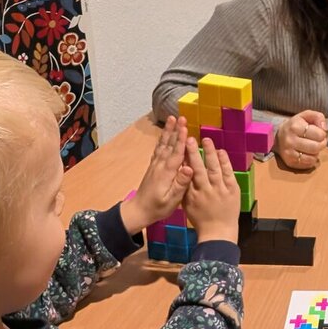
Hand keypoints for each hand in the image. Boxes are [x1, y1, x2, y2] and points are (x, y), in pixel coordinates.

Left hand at [121, 116, 193, 234]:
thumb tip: (189, 168)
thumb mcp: (172, 200)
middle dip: (175, 130)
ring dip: (168, 131)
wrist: (138, 211)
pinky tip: (165, 135)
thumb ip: (181, 184)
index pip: (176, 153)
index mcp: (167, 173)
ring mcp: (156, 165)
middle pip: (169, 144)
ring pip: (163, 145)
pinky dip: (162, 140)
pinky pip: (158, 149)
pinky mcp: (153, 167)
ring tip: (172, 119)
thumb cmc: (158, 208)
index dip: (181, 139)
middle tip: (181, 117)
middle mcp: (160, 165)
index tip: (185, 127)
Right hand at [182, 138, 239, 243]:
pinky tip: (221, 152)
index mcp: (192, 195)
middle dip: (194, 153)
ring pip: (214, 169)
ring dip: (210, 153)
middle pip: (199, 169)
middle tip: (190, 139)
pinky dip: (225, 162)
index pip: (188, 173)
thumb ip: (184, 188)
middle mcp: (206, 190)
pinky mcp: (232, 190)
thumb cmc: (200, 219)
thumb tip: (181, 171)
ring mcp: (220, 190)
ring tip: (206, 140)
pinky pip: (228, 174)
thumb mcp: (187, 205)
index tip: (182, 146)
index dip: (185, 159)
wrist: (218, 232)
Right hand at [275, 110, 327, 169]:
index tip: (320, 133)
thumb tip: (325, 128)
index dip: (323, 134)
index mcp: (295, 127)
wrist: (278, 136)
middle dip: (322, 144)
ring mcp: (289, 153)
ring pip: (313, 157)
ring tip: (313, 147)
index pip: (319, 134)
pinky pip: (308, 164)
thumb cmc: (295, 125)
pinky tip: (309, 153)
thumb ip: (318, 117)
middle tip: (320, 141)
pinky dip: (312, 159)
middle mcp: (291, 140)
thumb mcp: (306, 116)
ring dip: (317, 152)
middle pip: (316, 147)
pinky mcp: (290, 162)